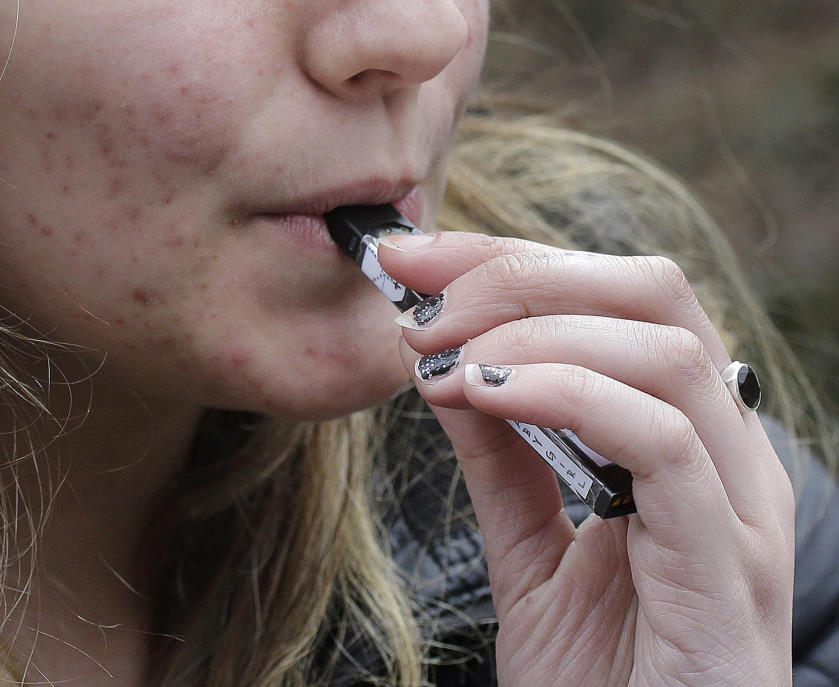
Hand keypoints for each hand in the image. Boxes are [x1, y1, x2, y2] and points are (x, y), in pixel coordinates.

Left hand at [378, 232, 794, 685]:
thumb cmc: (601, 681)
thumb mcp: (531, 550)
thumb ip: (504, 460)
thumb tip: (451, 367)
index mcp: (687, 440)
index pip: (615, 300)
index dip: (511, 261)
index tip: (413, 260)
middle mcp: (727, 456)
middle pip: (652, 293)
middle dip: (523, 274)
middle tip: (424, 304)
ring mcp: (739, 507)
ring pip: (663, 349)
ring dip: (535, 330)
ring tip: (446, 359)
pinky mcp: (730, 564)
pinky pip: (667, 440)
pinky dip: (570, 394)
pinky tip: (490, 396)